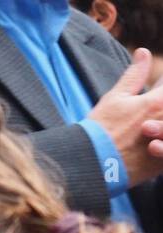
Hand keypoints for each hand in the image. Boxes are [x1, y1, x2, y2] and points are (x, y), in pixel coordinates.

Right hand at [89, 49, 162, 185]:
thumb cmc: (99, 130)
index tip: (152, 92)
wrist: (91, 165)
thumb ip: (134, 75)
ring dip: (158, 128)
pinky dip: (159, 147)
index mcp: (158, 101)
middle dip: (159, 107)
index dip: (159, 87)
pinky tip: (148, 147)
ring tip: (144, 130)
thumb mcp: (114, 99)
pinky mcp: (161, 163)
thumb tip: (144, 52)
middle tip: (140, 117)